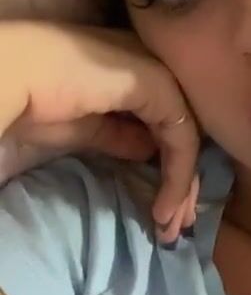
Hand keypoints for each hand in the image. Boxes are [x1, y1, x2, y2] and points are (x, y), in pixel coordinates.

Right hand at [0, 21, 200, 241]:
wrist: (13, 80)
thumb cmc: (36, 100)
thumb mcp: (85, 128)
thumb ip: (120, 136)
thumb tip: (147, 151)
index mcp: (137, 72)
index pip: (168, 124)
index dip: (170, 169)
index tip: (163, 212)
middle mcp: (156, 66)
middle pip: (183, 131)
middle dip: (182, 183)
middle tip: (175, 227)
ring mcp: (161, 73)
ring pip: (188, 137)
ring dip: (182, 186)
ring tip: (171, 227)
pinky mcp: (159, 85)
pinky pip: (182, 137)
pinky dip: (178, 175)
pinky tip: (166, 205)